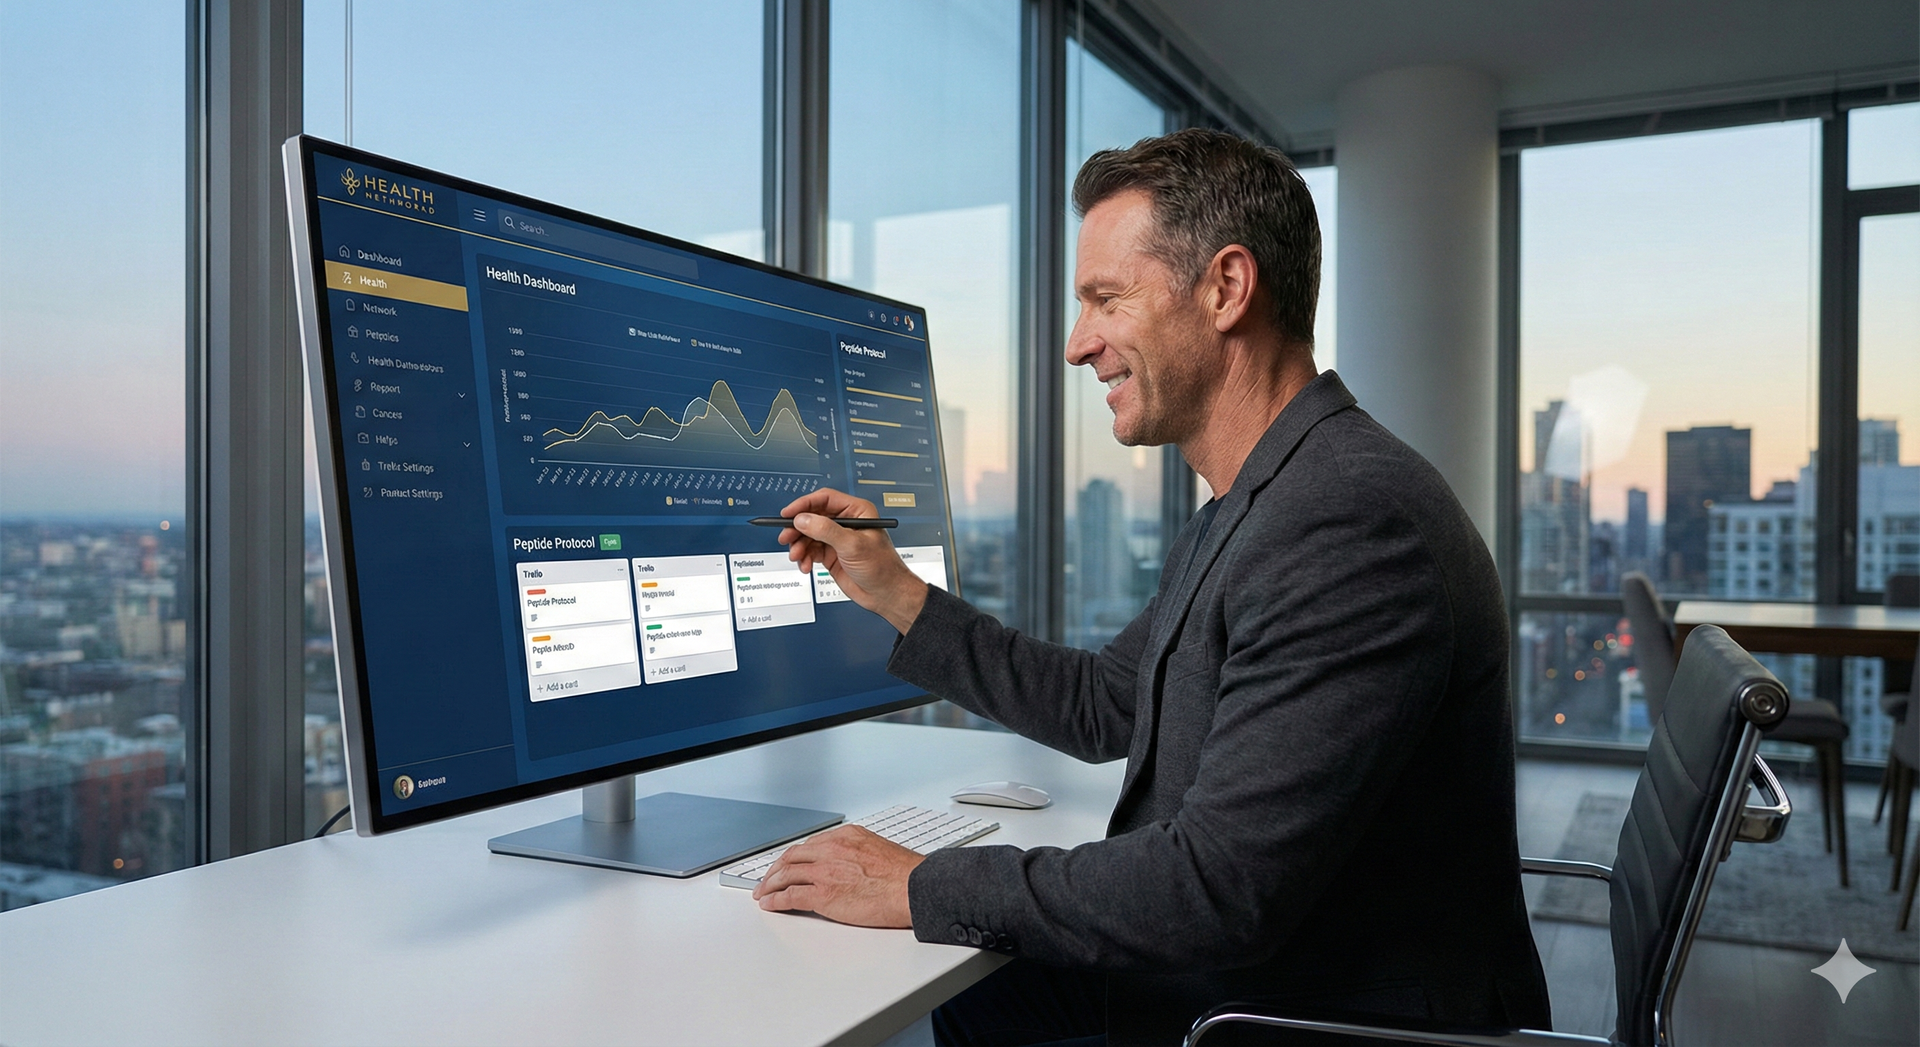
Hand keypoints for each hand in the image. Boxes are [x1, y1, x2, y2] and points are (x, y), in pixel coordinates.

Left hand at [751, 825, 923, 927]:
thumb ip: (859, 854)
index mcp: (846, 836)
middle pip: (792, 856)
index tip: (788, 865)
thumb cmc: (905, 876)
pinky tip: (771, 904)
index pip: (810, 845)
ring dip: (770, 884)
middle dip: (776, 869)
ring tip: (763, 894)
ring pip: (786, 874)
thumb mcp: (879, 851)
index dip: (794, 858)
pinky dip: (776, 900)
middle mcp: (832, 849)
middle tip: (768, 880)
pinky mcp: (822, 893)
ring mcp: (825, 870)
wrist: (914, 889)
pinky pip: (790, 895)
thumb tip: (853, 867)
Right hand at [776, 489, 928, 632]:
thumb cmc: (882, 568)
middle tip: (786, 538)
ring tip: (797, 556)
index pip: (825, 499)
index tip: (788, 514)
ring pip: (808, 535)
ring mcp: (837, 539)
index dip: (804, 505)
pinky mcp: (831, 554)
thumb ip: (826, 530)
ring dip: (799, 545)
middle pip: (812, 517)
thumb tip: (803, 519)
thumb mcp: (853, 546)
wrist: (886, 595)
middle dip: (797, 528)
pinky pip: (810, 550)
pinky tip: (805, 566)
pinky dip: (804, 557)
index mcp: (856, 512)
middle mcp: (845, 523)